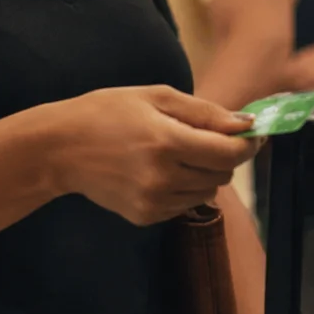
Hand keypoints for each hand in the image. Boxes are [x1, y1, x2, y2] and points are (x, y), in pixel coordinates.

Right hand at [40, 86, 262, 226]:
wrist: (60, 148)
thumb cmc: (106, 112)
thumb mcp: (155, 97)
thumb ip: (204, 112)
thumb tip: (246, 124)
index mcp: (167, 142)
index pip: (229, 153)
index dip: (248, 144)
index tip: (252, 133)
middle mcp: (163, 177)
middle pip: (222, 174)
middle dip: (224, 155)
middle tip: (206, 136)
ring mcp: (153, 201)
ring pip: (207, 191)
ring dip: (204, 172)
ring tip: (177, 151)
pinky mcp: (145, 216)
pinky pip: (185, 204)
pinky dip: (184, 187)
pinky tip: (160, 169)